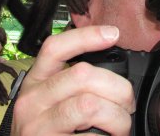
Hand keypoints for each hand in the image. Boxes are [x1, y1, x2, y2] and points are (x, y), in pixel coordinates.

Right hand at [11, 26, 134, 135]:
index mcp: (36, 80)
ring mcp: (39, 126)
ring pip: (90, 105)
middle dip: (118, 88)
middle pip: (82, 74)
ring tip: (121, 125)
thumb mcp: (50, 98)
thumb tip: (114, 71)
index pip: (55, 48)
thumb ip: (72, 81)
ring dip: (117, 117)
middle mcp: (32, 100)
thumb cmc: (47, 128)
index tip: (112, 33)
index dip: (86, 36)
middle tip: (127, 103)